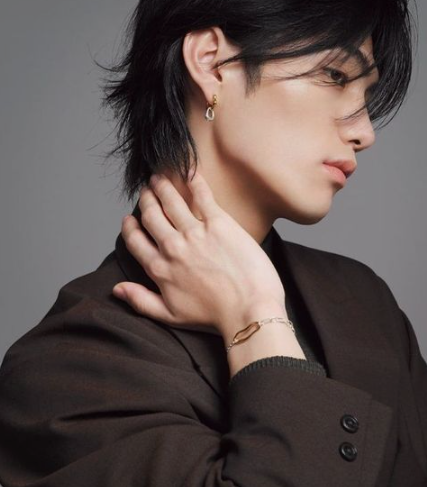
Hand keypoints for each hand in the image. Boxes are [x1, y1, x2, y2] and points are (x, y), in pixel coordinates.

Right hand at [112, 169, 285, 335]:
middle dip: (145, 200)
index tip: (129, 218)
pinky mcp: (220, 224)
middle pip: (151, 216)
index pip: (135, 240)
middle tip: (146, 191)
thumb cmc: (214, 318)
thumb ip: (141, 301)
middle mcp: (172, 247)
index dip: (130, 227)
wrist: (250, 311)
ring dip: (162, 186)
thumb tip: (116, 289)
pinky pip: (202, 195)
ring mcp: (195, 233)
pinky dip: (192, 180)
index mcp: (159, 269)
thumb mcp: (171, 316)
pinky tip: (187, 168)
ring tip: (159, 177)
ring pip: (171, 201)